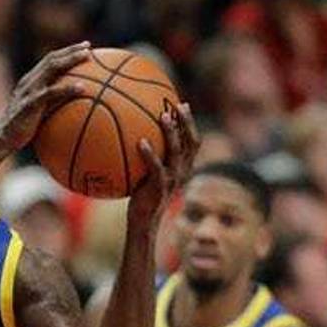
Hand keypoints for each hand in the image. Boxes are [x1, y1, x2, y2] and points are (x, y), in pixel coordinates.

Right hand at [0, 41, 90, 150]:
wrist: (2, 139)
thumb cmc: (21, 130)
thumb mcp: (35, 114)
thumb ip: (50, 106)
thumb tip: (73, 109)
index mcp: (30, 81)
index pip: (48, 60)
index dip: (66, 51)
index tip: (83, 48)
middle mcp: (29, 81)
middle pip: (51, 58)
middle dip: (70, 50)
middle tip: (88, 46)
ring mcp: (28, 90)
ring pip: (51, 68)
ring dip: (70, 60)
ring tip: (88, 57)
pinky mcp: (30, 103)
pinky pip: (51, 93)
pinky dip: (67, 88)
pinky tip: (82, 88)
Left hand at [128, 102, 198, 221]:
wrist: (142, 222)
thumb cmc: (141, 197)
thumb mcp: (146, 175)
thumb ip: (147, 157)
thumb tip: (133, 135)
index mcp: (182, 167)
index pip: (193, 142)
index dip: (190, 123)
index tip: (182, 104)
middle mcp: (182, 172)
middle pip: (191, 142)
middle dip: (186, 122)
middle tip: (177, 104)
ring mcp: (172, 180)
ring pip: (177, 151)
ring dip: (171, 132)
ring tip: (163, 116)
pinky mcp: (160, 188)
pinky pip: (156, 168)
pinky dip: (149, 154)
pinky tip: (140, 142)